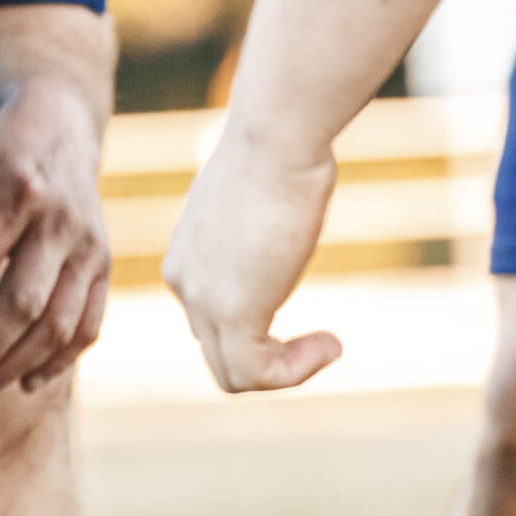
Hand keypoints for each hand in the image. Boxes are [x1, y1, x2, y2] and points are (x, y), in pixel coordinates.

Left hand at [0, 79, 112, 397]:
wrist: (56, 128)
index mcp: (21, 191)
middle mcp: (63, 224)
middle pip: (26, 303)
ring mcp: (90, 249)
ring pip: (60, 324)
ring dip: (19, 365)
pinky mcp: (103, 267)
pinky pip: (88, 326)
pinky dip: (60, 361)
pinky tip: (26, 382)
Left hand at [162, 124, 342, 392]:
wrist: (277, 141)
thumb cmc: (282, 155)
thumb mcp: (259, 203)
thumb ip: (257, 235)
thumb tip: (277, 240)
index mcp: (187, 257)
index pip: (210, 322)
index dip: (261, 332)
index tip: (305, 319)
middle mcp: (183, 281)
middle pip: (218, 351)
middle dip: (271, 357)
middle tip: (321, 341)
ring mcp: (201, 299)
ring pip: (234, 373)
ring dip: (288, 371)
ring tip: (330, 346)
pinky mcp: (231, 310)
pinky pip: (254, 374)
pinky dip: (295, 371)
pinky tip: (331, 345)